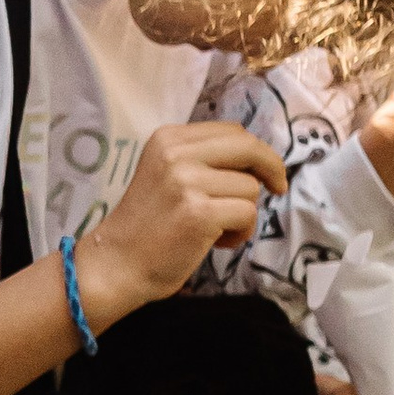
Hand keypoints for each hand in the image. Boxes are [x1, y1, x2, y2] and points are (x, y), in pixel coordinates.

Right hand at [72, 121, 287, 322]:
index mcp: (167, 138)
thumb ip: (201, 160)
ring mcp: (186, 182)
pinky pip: (247, 213)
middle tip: (278, 188)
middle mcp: (176, 154)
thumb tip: (258, 161)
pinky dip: (241, 233)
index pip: (231, 131)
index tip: (264, 171)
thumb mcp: (165, 174)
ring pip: (250, 187)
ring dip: (244, 212)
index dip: (255, 151)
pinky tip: (217, 242)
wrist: (115, 263)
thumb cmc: (145, 226)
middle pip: (248, 148)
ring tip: (216, 229)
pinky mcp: (199, 213)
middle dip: (271, 168)